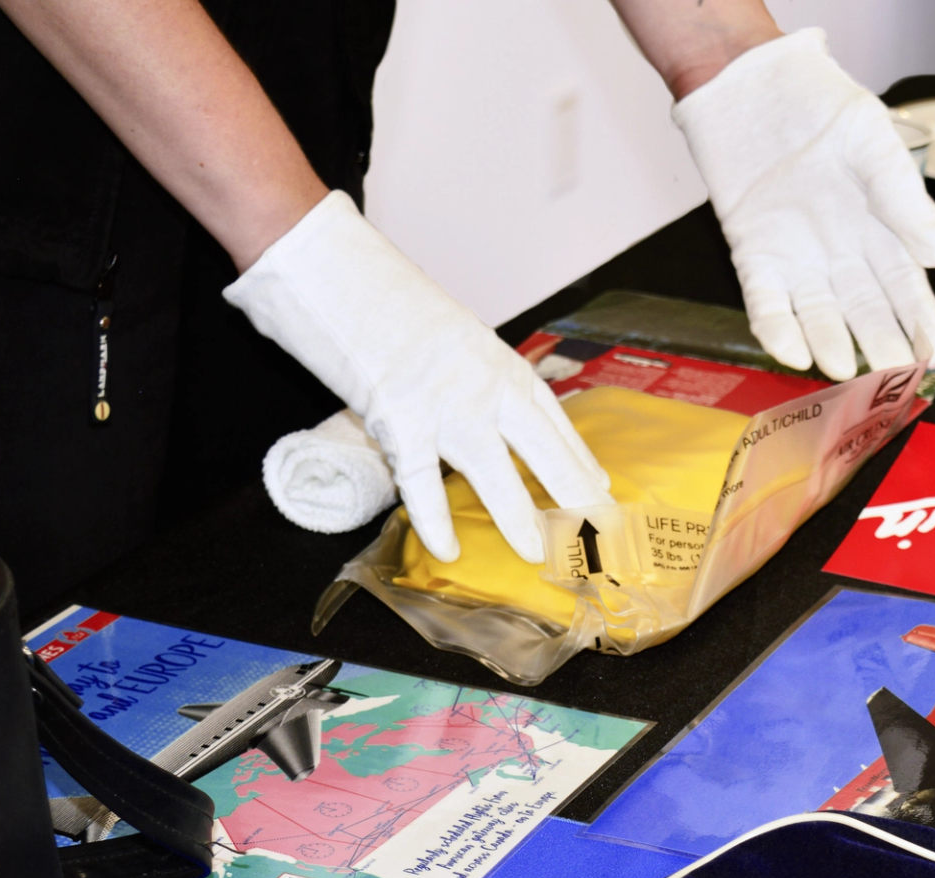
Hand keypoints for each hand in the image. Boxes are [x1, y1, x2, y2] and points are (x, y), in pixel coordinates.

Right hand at [224, 192, 610, 562]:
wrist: (333, 269)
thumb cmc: (388, 301)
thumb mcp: (454, 337)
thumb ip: (478, 378)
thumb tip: (497, 418)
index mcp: (500, 362)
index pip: (554, 421)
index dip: (578, 458)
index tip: (600, 487)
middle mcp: (484, 384)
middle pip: (544, 449)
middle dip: (575, 494)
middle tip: (601, 530)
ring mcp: (445, 403)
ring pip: (494, 471)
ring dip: (518, 516)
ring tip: (539, 552)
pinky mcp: (399, 418)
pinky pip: (423, 481)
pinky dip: (435, 519)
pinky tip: (449, 550)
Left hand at [672, 29, 934, 379]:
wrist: (748, 83)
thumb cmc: (815, 104)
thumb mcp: (872, 142)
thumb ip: (903, 197)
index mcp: (880, 230)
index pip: (907, 291)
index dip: (922, 326)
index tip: (934, 356)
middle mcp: (841, 255)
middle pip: (868, 314)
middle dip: (882, 348)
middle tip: (894, 380)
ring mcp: (798, 260)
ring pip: (820, 317)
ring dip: (832, 346)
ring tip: (845, 372)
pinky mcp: (756, 257)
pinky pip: (767, 304)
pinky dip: (779, 330)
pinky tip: (794, 353)